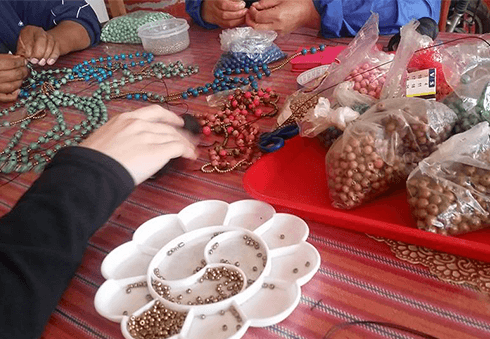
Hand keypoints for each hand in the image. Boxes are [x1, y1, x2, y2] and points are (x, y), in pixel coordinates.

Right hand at [0, 54, 28, 101]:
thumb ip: (4, 58)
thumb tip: (18, 59)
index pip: (11, 63)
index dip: (20, 62)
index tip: (23, 61)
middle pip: (14, 74)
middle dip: (23, 71)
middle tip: (25, 69)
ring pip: (12, 86)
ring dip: (20, 81)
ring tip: (21, 77)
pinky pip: (6, 97)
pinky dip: (14, 95)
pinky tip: (17, 90)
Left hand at [16, 25, 60, 65]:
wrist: (38, 42)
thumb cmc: (28, 45)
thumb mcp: (21, 48)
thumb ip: (21, 54)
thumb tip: (23, 61)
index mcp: (29, 30)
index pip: (30, 39)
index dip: (29, 50)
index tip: (29, 58)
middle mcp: (40, 31)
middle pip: (41, 39)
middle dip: (39, 52)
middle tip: (35, 61)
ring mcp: (49, 37)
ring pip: (50, 45)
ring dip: (45, 56)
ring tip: (41, 63)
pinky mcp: (56, 43)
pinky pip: (56, 50)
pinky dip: (53, 57)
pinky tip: (49, 62)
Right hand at [80, 105, 198, 184]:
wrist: (93, 171)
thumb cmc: (92, 161)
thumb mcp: (104, 139)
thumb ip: (120, 137)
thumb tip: (128, 146)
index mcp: (124, 118)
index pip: (154, 112)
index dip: (169, 117)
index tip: (177, 120)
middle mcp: (139, 124)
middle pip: (167, 126)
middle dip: (181, 132)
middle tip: (189, 139)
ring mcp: (149, 137)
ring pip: (174, 137)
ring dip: (186, 144)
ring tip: (192, 150)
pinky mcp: (157, 151)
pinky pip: (178, 148)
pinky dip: (187, 151)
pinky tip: (190, 156)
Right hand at [202, 0, 247, 27]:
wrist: (205, 7)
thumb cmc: (216, 0)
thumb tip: (240, 1)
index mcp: (215, 1)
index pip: (224, 5)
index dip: (234, 6)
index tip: (242, 4)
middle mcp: (214, 10)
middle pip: (225, 15)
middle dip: (238, 14)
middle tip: (245, 10)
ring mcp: (215, 18)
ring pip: (227, 22)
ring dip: (238, 20)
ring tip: (244, 16)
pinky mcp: (218, 23)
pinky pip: (227, 26)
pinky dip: (235, 24)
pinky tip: (240, 20)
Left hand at [246, 0, 319, 33]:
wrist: (309, 12)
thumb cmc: (298, 3)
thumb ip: (266, 3)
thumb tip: (255, 6)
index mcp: (277, 16)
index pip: (258, 17)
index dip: (252, 12)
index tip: (252, 7)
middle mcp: (277, 26)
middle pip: (256, 27)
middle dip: (250, 20)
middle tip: (250, 13)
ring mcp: (279, 32)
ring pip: (261, 30)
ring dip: (256, 23)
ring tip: (257, 15)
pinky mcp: (281, 34)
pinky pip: (268, 31)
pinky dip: (263, 25)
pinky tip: (265, 19)